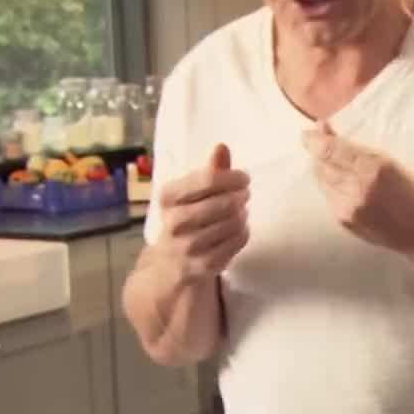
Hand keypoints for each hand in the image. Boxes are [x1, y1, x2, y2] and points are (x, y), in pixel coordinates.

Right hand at [155, 144, 248, 279]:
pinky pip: (236, 242)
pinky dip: (243, 232)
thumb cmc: (185, 219)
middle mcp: (174, 222)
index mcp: (168, 197)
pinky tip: (239, 228)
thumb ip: (209, 171)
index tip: (244, 178)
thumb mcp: (189, 194)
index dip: (232, 177)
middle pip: (223, 203)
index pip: (208, 180)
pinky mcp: (204, 266)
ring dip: (242, 215)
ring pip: (233, 222)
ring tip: (240, 211)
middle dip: (240, 196)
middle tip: (245, 194)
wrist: (170, 265)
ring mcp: (188, 247)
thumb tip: (222, 147)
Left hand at [303, 122, 413, 256]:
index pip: (332, 150)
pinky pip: (330, 197)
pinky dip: (332, 186)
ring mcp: (349, 209)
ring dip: (324, 168)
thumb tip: (330, 135)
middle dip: (319, 151)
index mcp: (374, 168)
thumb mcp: (393, 162)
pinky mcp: (345, 223)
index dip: (316, 139)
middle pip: (322, 165)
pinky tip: (344, 182)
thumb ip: (361, 150)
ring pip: (323, 181)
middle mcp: (357, 190)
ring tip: (334, 160)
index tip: (312, 129)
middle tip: (321, 138)